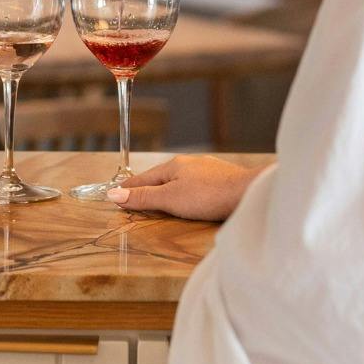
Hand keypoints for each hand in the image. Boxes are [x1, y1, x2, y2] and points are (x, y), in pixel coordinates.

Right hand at [105, 155, 268, 220]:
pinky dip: (184, 191)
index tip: (115, 192)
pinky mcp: (220, 180)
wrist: (249, 193)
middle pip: (161, 177)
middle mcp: (189, 164)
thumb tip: (114, 192)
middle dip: (147, 186)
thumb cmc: (209, 196)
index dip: (128, 187)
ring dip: (166, 189)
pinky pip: (194, 185)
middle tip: (133, 196)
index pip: (143, 178)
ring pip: (179, 180)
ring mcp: (206, 171)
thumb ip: (144, 197)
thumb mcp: (170, 199)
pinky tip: (189, 198)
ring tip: (158, 197)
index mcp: (173, 166)